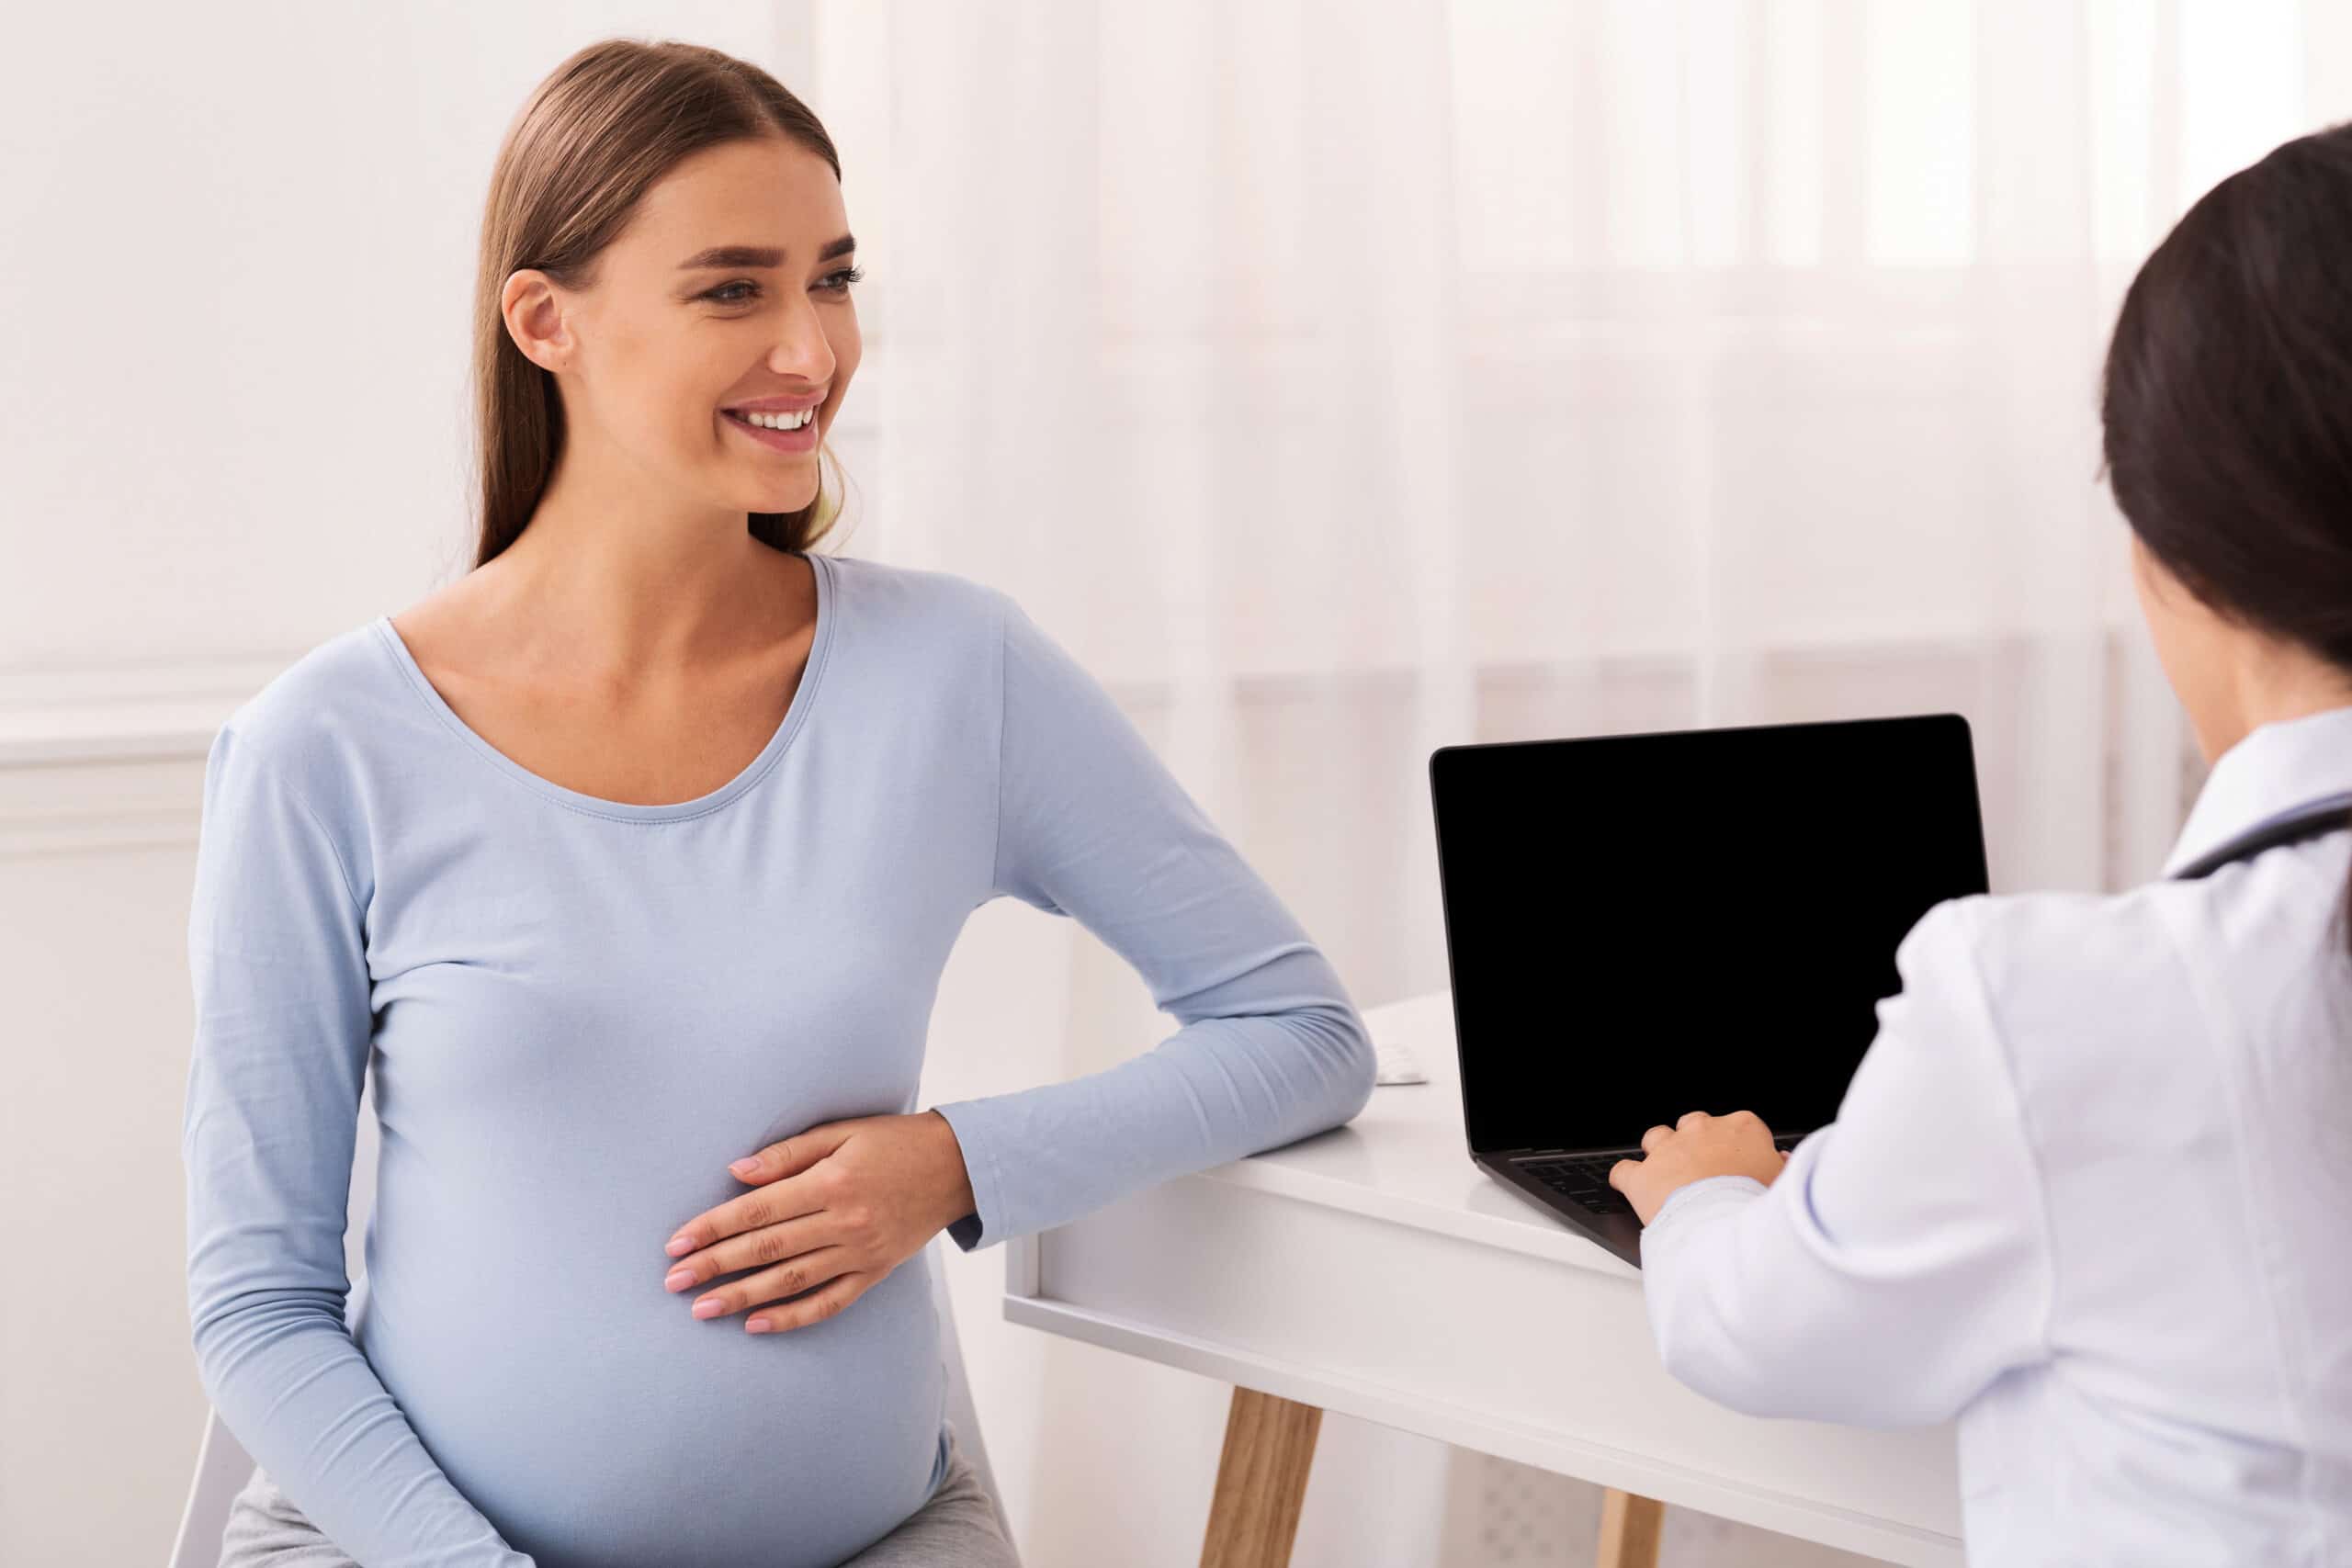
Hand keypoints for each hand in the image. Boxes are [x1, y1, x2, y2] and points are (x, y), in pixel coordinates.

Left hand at [660, 1110, 977, 1333]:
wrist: (956, 1167)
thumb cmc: (894, 1142)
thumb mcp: (841, 1131)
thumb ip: (787, 1153)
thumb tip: (736, 1172)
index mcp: (830, 1182)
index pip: (757, 1210)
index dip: (713, 1227)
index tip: (677, 1243)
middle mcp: (843, 1221)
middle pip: (767, 1249)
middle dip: (715, 1265)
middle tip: (674, 1281)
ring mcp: (859, 1252)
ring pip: (791, 1280)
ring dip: (743, 1296)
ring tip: (703, 1308)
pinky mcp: (874, 1272)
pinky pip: (829, 1301)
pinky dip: (793, 1316)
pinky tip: (758, 1325)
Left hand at [1607, 1109, 1787, 1225]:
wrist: (1725, 1226)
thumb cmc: (1760, 1205)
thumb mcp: (1787, 1185)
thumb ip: (1783, 1167)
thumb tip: (1781, 1161)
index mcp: (1742, 1129)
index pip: (1740, 1126)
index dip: (1739, 1147)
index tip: (1741, 1163)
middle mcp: (1702, 1131)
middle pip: (1695, 1126)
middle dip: (1697, 1144)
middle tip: (1706, 1172)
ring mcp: (1669, 1150)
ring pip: (1657, 1138)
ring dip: (1660, 1153)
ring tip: (1669, 1176)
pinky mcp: (1643, 1176)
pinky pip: (1624, 1170)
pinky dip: (1626, 1178)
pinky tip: (1632, 1187)